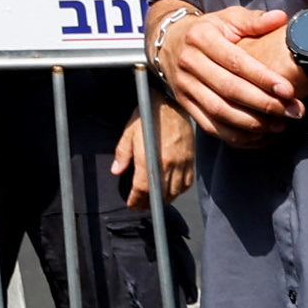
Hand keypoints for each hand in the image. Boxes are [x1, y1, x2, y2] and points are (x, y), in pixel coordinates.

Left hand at [113, 96, 196, 211]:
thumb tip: (116, 171)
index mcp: (148, 158)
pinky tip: (173, 190)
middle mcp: (166, 164)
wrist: (170, 102)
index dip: (136, 200)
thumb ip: (123, 153)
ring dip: (165, 199)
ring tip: (156, 201)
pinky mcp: (190, 159)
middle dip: (149, 203)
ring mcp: (181, 163)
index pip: (142, 189)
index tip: (132, 205)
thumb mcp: (129, 132)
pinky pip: (186, 183)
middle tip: (142, 205)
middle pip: (159, 194)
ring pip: (174, 191)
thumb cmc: (147, 115)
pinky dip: (179, 190)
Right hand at [160, 4, 302, 146]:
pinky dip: (236, 136)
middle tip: (292, 111)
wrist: (170, 43)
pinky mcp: (185, 105)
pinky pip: (211, 126)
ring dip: (253, 123)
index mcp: (202, 37)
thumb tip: (280, 18)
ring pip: (220, 111)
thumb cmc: (208, 31)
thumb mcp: (227, 18)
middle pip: (229, 89)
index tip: (288, 90)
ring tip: (280, 125)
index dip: (263, 77)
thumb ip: (254, 20)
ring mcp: (185, 86)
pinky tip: (259, 136)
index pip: (235, 61)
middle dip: (264, 103)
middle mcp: (190, 62)